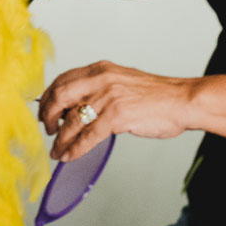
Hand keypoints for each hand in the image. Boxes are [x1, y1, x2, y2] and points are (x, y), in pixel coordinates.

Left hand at [40, 60, 195, 161]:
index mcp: (100, 69)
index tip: (44, 109)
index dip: (49, 96)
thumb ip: (99, 87)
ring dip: (60, 138)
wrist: (181, 100)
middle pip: (59, 95)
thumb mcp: (121, 80)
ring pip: (71, 120)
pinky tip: (69, 156)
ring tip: (56, 150)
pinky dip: (74, 149)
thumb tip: (76, 105)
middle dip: (47, 114)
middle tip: (47, 129)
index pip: (63, 79)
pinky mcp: (117, 117)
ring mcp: (108, 98)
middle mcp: (101, 79)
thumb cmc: (155, 95)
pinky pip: (87, 136)